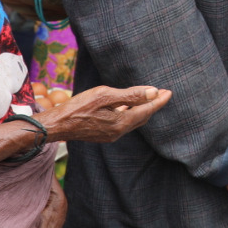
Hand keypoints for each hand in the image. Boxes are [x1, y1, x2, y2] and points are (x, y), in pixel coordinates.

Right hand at [40, 84, 170, 143]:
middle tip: (164, 94)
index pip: (147, 110)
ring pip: (133, 121)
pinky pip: (124, 123)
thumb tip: (154, 92)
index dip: (159, 101)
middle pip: (142, 117)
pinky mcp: (104, 134)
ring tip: (149, 99)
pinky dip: (131, 114)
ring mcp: (111, 135)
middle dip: (154, 105)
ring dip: (142, 110)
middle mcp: (119, 131)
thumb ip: (131, 95)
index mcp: (122, 122)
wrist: (58, 125)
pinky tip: (128, 107)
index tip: (169, 92)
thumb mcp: (105, 96)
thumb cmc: (79, 107)